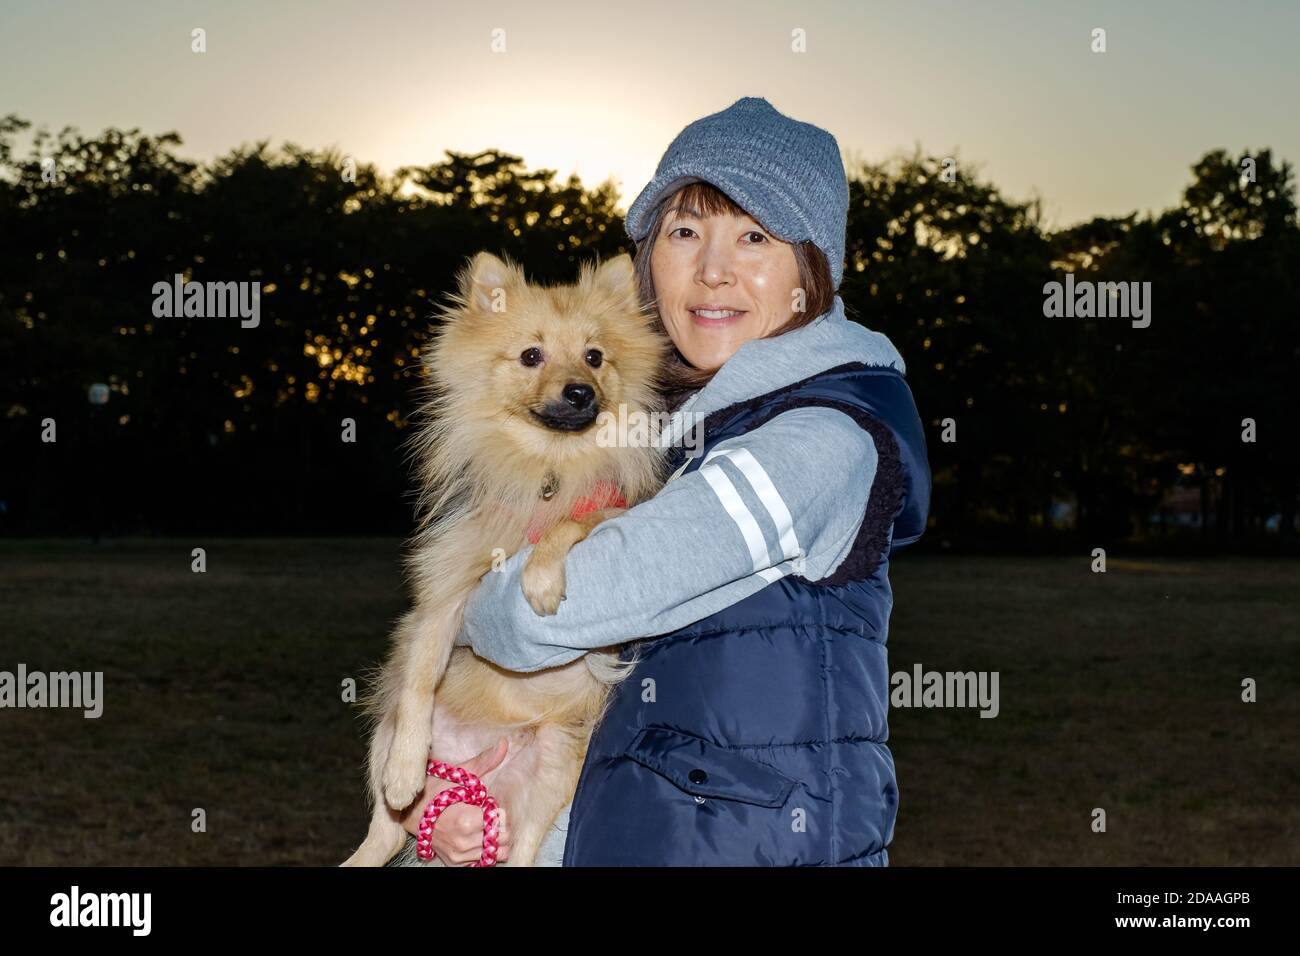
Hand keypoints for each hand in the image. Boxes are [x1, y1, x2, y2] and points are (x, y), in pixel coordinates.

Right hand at [399, 738, 512, 865]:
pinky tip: (476, 838)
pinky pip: (482, 863)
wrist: (409, 812)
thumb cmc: (434, 791)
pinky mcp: (455, 863)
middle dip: (501, 825)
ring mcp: (459, 855)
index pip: (502, 820)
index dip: (499, 809)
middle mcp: (464, 842)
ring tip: (484, 826)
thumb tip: (504, 744)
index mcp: (467, 820)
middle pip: (503, 838)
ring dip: (495, 840)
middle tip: (489, 815)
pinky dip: (484, 852)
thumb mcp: (459, 774)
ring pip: (496, 854)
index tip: (489, 803)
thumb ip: (484, 762)